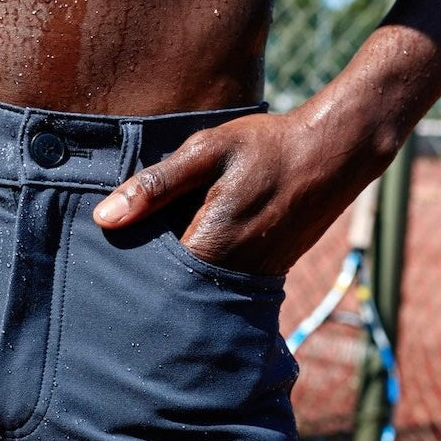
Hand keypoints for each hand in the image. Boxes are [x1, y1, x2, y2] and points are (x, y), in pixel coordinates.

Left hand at [94, 107, 379, 275]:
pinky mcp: (263, 277)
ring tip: (152, 258)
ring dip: (173, 280)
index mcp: (209, 248)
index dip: (124, 270)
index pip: (148, 279)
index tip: (104, 264)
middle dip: (146, 282)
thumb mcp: (206, 152)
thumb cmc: (267, 146)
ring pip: (195, 293)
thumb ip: (154, 187)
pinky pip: (218, 286)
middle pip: (170, 294)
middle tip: (121, 265)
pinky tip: (189, 250)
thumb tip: (104, 219)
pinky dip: (199, 276)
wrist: (336, 152)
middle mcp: (230, 275)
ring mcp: (250, 280)